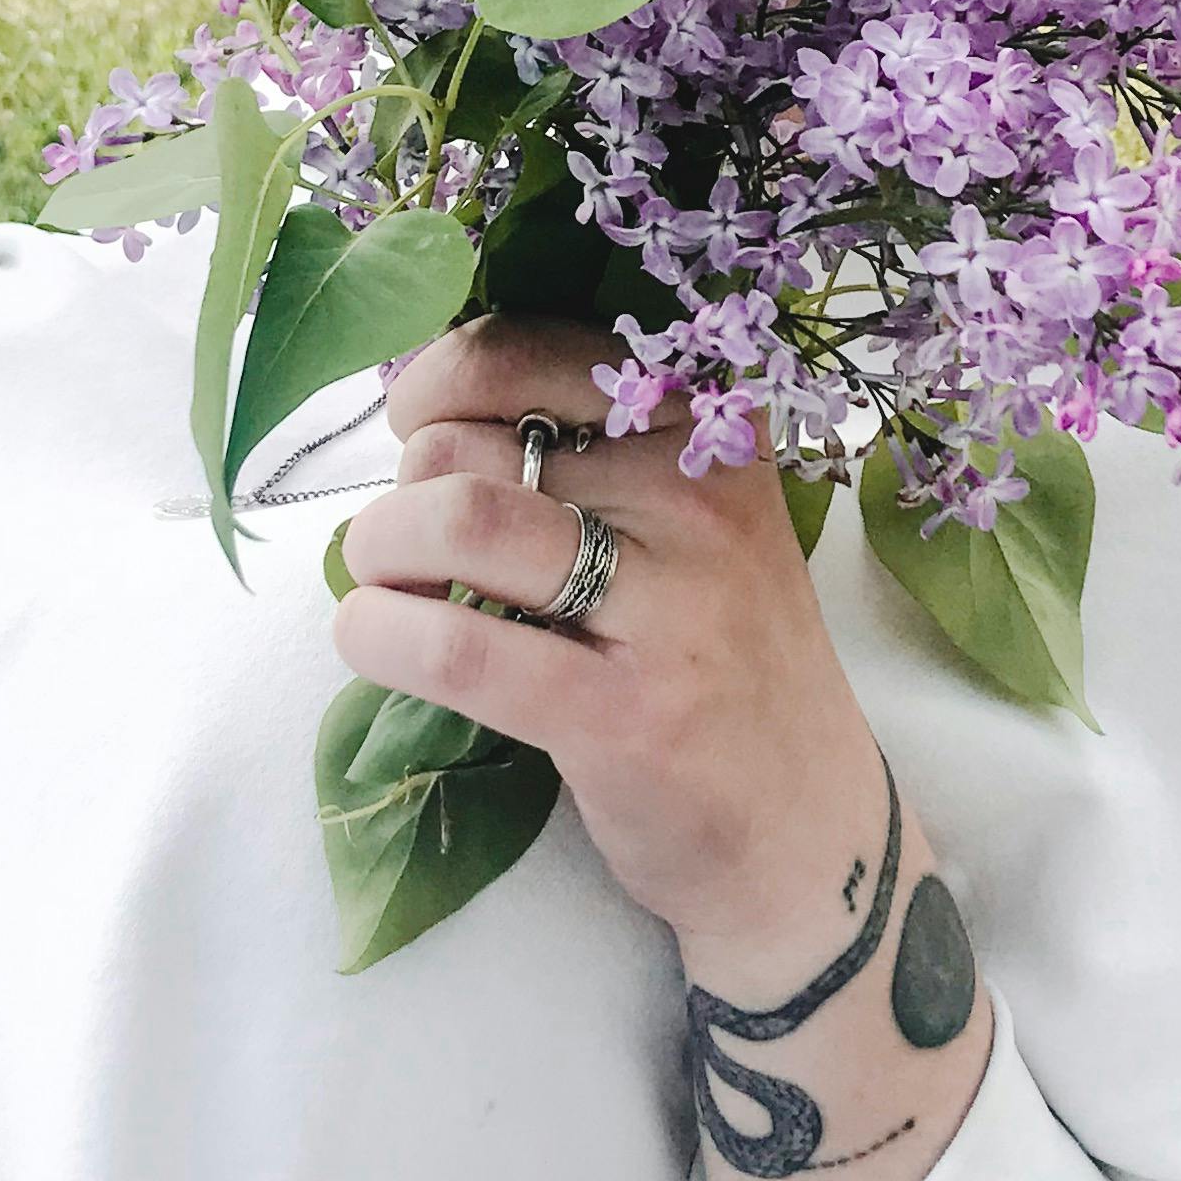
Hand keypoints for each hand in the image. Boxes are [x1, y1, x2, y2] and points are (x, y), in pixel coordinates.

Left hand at [330, 316, 886, 984]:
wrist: (805, 833)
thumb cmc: (719, 663)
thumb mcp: (694, 520)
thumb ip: (590, 447)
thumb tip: (414, 393)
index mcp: (711, 427)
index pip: (530, 347)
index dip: (440, 379)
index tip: (421, 429)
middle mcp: (699, 497)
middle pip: (473, 439)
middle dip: (405, 487)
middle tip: (414, 542)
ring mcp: (669, 606)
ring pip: (457, 518)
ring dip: (380, 549)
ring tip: (385, 585)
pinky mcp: (622, 712)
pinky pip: (454, 647)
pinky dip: (381, 636)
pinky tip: (375, 642)